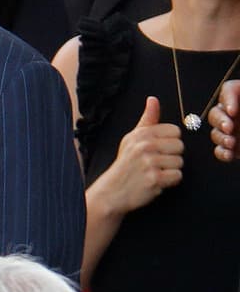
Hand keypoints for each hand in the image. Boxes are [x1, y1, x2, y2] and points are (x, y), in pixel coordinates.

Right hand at [89, 97, 182, 215]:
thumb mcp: (131, 139)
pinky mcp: (154, 179)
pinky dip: (169, 182)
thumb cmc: (125, 165)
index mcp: (141, 134)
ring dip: (170, 171)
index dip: (169, 142)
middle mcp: (145, 146)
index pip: (175, 132)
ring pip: (180, 162)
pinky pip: (177, 176)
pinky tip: (156, 182)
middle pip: (180, 147)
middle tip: (156, 163)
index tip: (157, 150)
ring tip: (154, 173)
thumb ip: (147, 120)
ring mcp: (149, 163)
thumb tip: (153, 100)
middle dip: (171, 157)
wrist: (111, 191)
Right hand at [208, 79, 239, 161]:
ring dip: (221, 137)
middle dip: (220, 121)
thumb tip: (229, 107)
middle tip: (229, 127)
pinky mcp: (235, 149)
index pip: (229, 89)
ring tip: (231, 142)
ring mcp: (234, 132)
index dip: (227, 98)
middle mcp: (235, 113)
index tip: (233, 110)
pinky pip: (221, 150)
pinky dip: (222, 152)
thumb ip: (239, 95)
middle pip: (217, 112)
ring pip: (216, 132)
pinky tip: (229, 153)